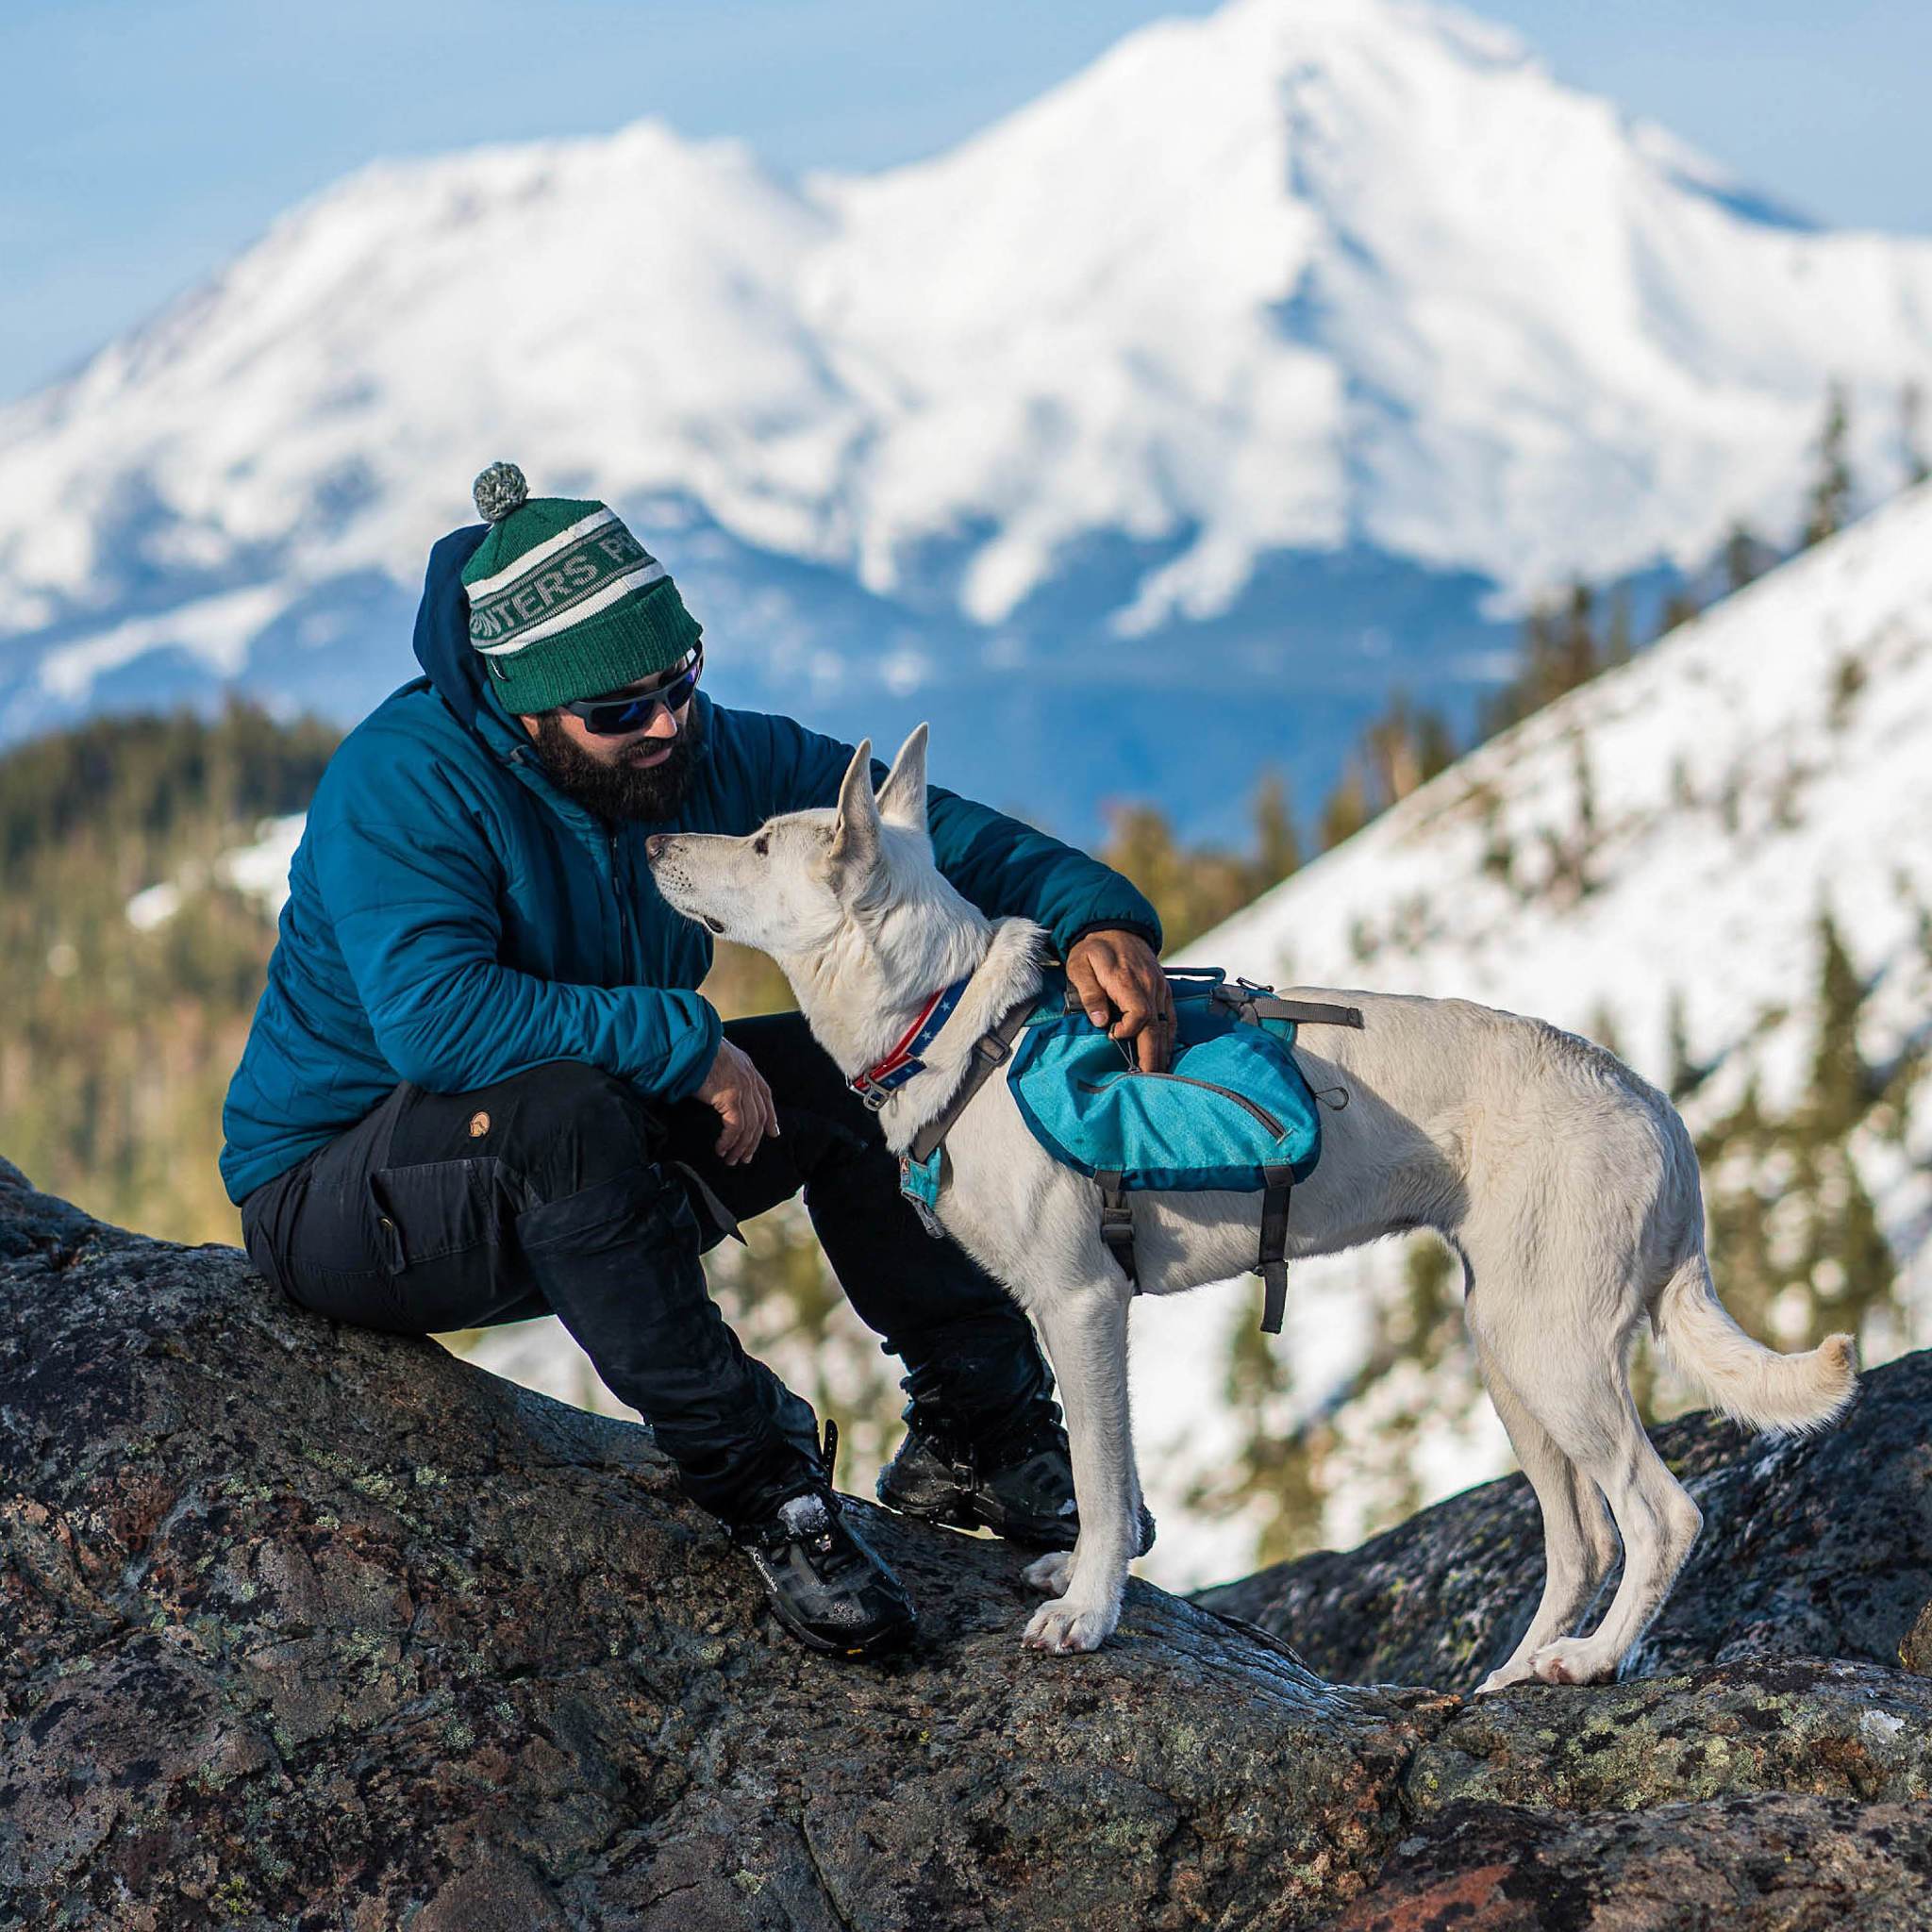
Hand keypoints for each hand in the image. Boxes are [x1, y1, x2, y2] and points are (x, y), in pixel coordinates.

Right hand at [694, 1039, 778, 1163]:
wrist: (688, 1040)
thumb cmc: (693, 1049)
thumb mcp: (714, 1057)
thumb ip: (720, 1072)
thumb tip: (712, 1086)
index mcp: (747, 1067)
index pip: (766, 1096)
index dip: (770, 1116)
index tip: (773, 1133)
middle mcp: (749, 1077)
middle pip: (760, 1116)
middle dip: (754, 1140)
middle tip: (745, 1157)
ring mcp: (742, 1087)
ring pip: (750, 1126)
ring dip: (741, 1146)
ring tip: (731, 1159)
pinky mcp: (730, 1096)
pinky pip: (735, 1127)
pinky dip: (729, 1141)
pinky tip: (721, 1149)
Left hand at [1065, 929, 1173, 1072]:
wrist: (1113, 926)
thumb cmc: (1092, 949)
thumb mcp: (1079, 966)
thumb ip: (1089, 993)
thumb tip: (1100, 1021)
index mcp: (1128, 980)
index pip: (1139, 1013)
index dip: (1129, 1030)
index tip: (1112, 1036)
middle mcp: (1150, 985)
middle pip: (1157, 1026)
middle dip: (1153, 1054)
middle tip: (1147, 1079)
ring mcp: (1159, 987)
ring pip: (1167, 1023)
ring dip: (1163, 1049)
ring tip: (1157, 1073)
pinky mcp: (1163, 988)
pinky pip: (1171, 1015)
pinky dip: (1169, 1035)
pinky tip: (1165, 1051)